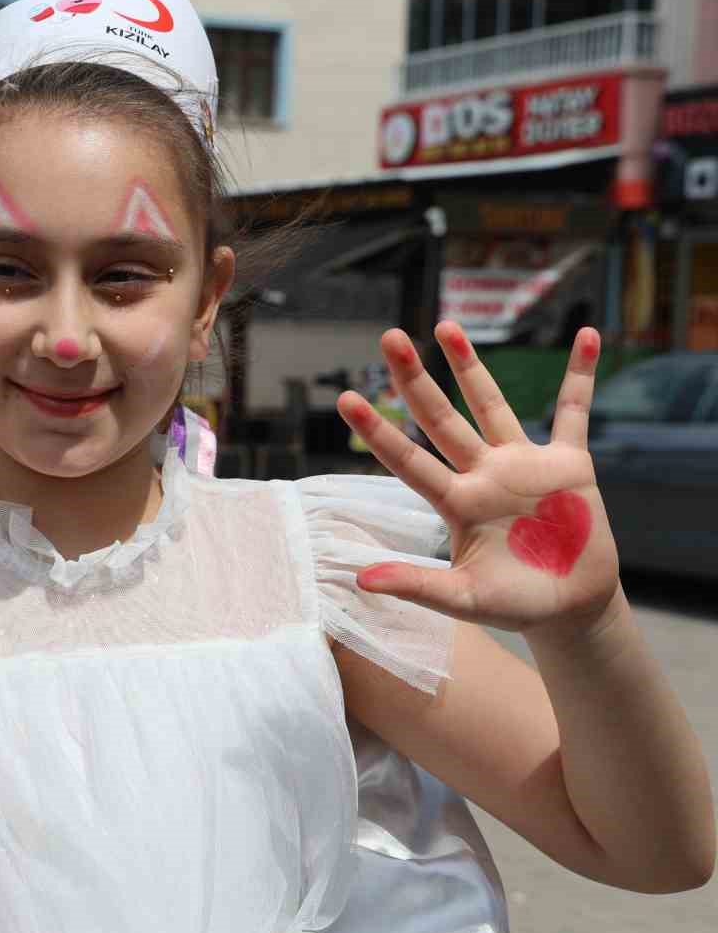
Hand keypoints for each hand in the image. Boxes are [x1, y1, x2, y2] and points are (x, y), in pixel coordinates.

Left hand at [337, 322, 618, 632]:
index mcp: (455, 503)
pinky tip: (586, 337)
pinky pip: (573, 411)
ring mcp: (523, 464)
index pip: (408, 459)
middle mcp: (482, 474)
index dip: (379, 431)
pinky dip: (581, 375)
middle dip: (415, 379)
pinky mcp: (568, 464)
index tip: (346, 399)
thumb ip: (418, 585)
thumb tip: (361, 580)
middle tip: (389, 337)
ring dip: (470, 366)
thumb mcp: (464, 599)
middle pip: (440, 418)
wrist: (569, 607)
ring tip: (444, 325)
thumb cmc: (513, 604)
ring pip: (490, 404)